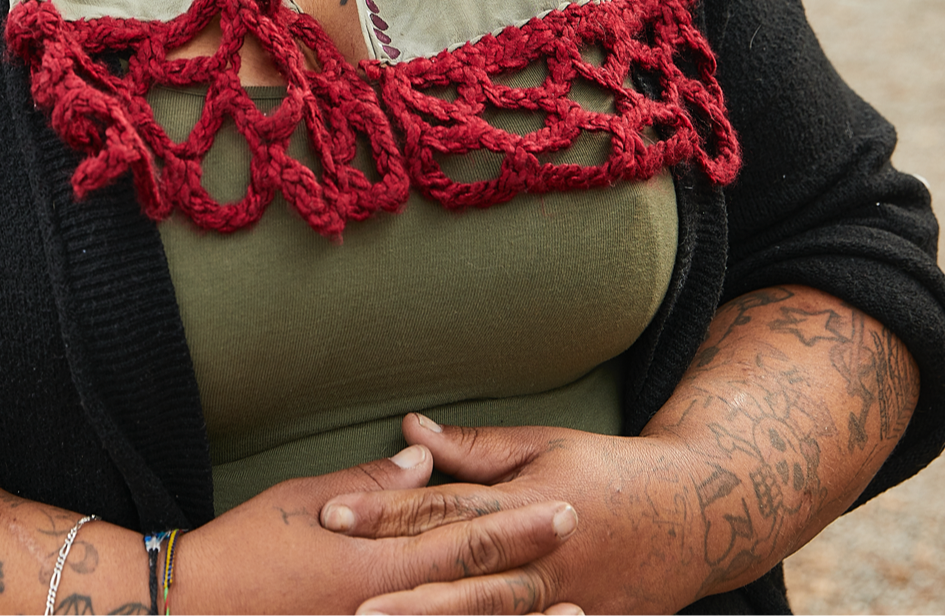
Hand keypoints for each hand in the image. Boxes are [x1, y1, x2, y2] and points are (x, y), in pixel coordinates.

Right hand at [174, 444, 580, 615]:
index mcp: (378, 558)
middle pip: (479, 591)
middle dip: (534, 569)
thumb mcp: (306, 500)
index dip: (519, 524)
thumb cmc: (247, 548)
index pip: (466, 538)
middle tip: (581, 549)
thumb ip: (374, 484)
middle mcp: (386, 605)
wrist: (198, 609)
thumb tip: (423, 459)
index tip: (565, 507)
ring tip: (575, 612)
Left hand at [320, 415, 709, 615]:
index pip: (442, 507)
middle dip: (401, 588)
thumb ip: (473, 448)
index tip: (332, 514)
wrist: (694, 516)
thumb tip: (408, 428)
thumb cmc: (605, 471)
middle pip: (461, 574)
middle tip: (346, 599)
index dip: (385, 511)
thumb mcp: (541, 445)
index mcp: (526, 501)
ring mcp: (567, 601)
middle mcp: (544, 556)